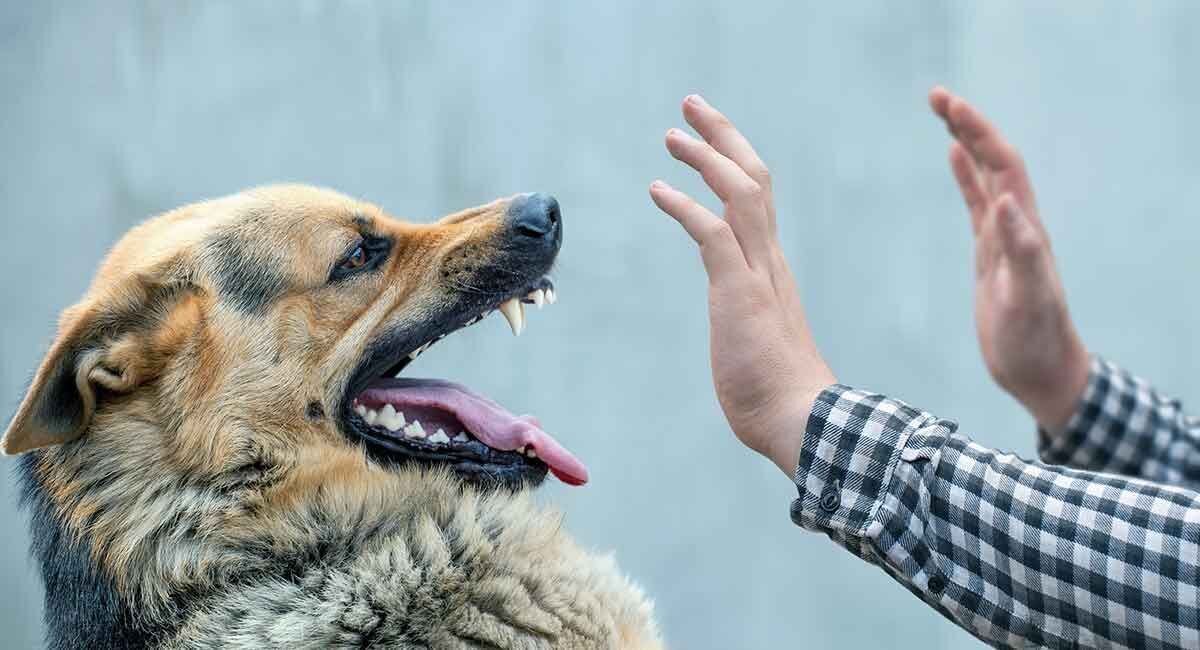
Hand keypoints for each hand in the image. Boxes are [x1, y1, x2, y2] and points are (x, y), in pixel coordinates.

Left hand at [649, 95, 835, 476]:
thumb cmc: (778, 396)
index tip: (709, 139)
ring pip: (740, 193)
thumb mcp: (757, 344)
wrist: (802, 422)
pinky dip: (685, 206)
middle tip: (692, 106)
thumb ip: (749, 324)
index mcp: (772, 269)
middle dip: (723, 136)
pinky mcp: (739, 293)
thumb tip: (742, 335)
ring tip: (672, 135)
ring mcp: (758, 275)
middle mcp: (770, 261)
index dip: (734, 162)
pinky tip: (657, 190)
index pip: (758, 200)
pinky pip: (712, 234)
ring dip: (706, 157)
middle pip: (754, 178)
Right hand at [929, 87, 1089, 432]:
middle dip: (968, 124)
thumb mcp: (1027, 298)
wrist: (1040, 370)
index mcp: (1025, 228)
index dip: (978, 132)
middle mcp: (1017, 224)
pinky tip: (953, 159)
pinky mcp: (990, 253)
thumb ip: (1022, 250)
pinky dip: (965, 177)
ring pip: (985, 176)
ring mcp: (1003, 237)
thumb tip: (1005, 200)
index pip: (1003, 165)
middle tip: (935, 96)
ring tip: (943, 112)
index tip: (949, 106)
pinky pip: (976, 204)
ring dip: (966, 141)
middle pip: (994, 160)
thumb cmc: (1034, 340)